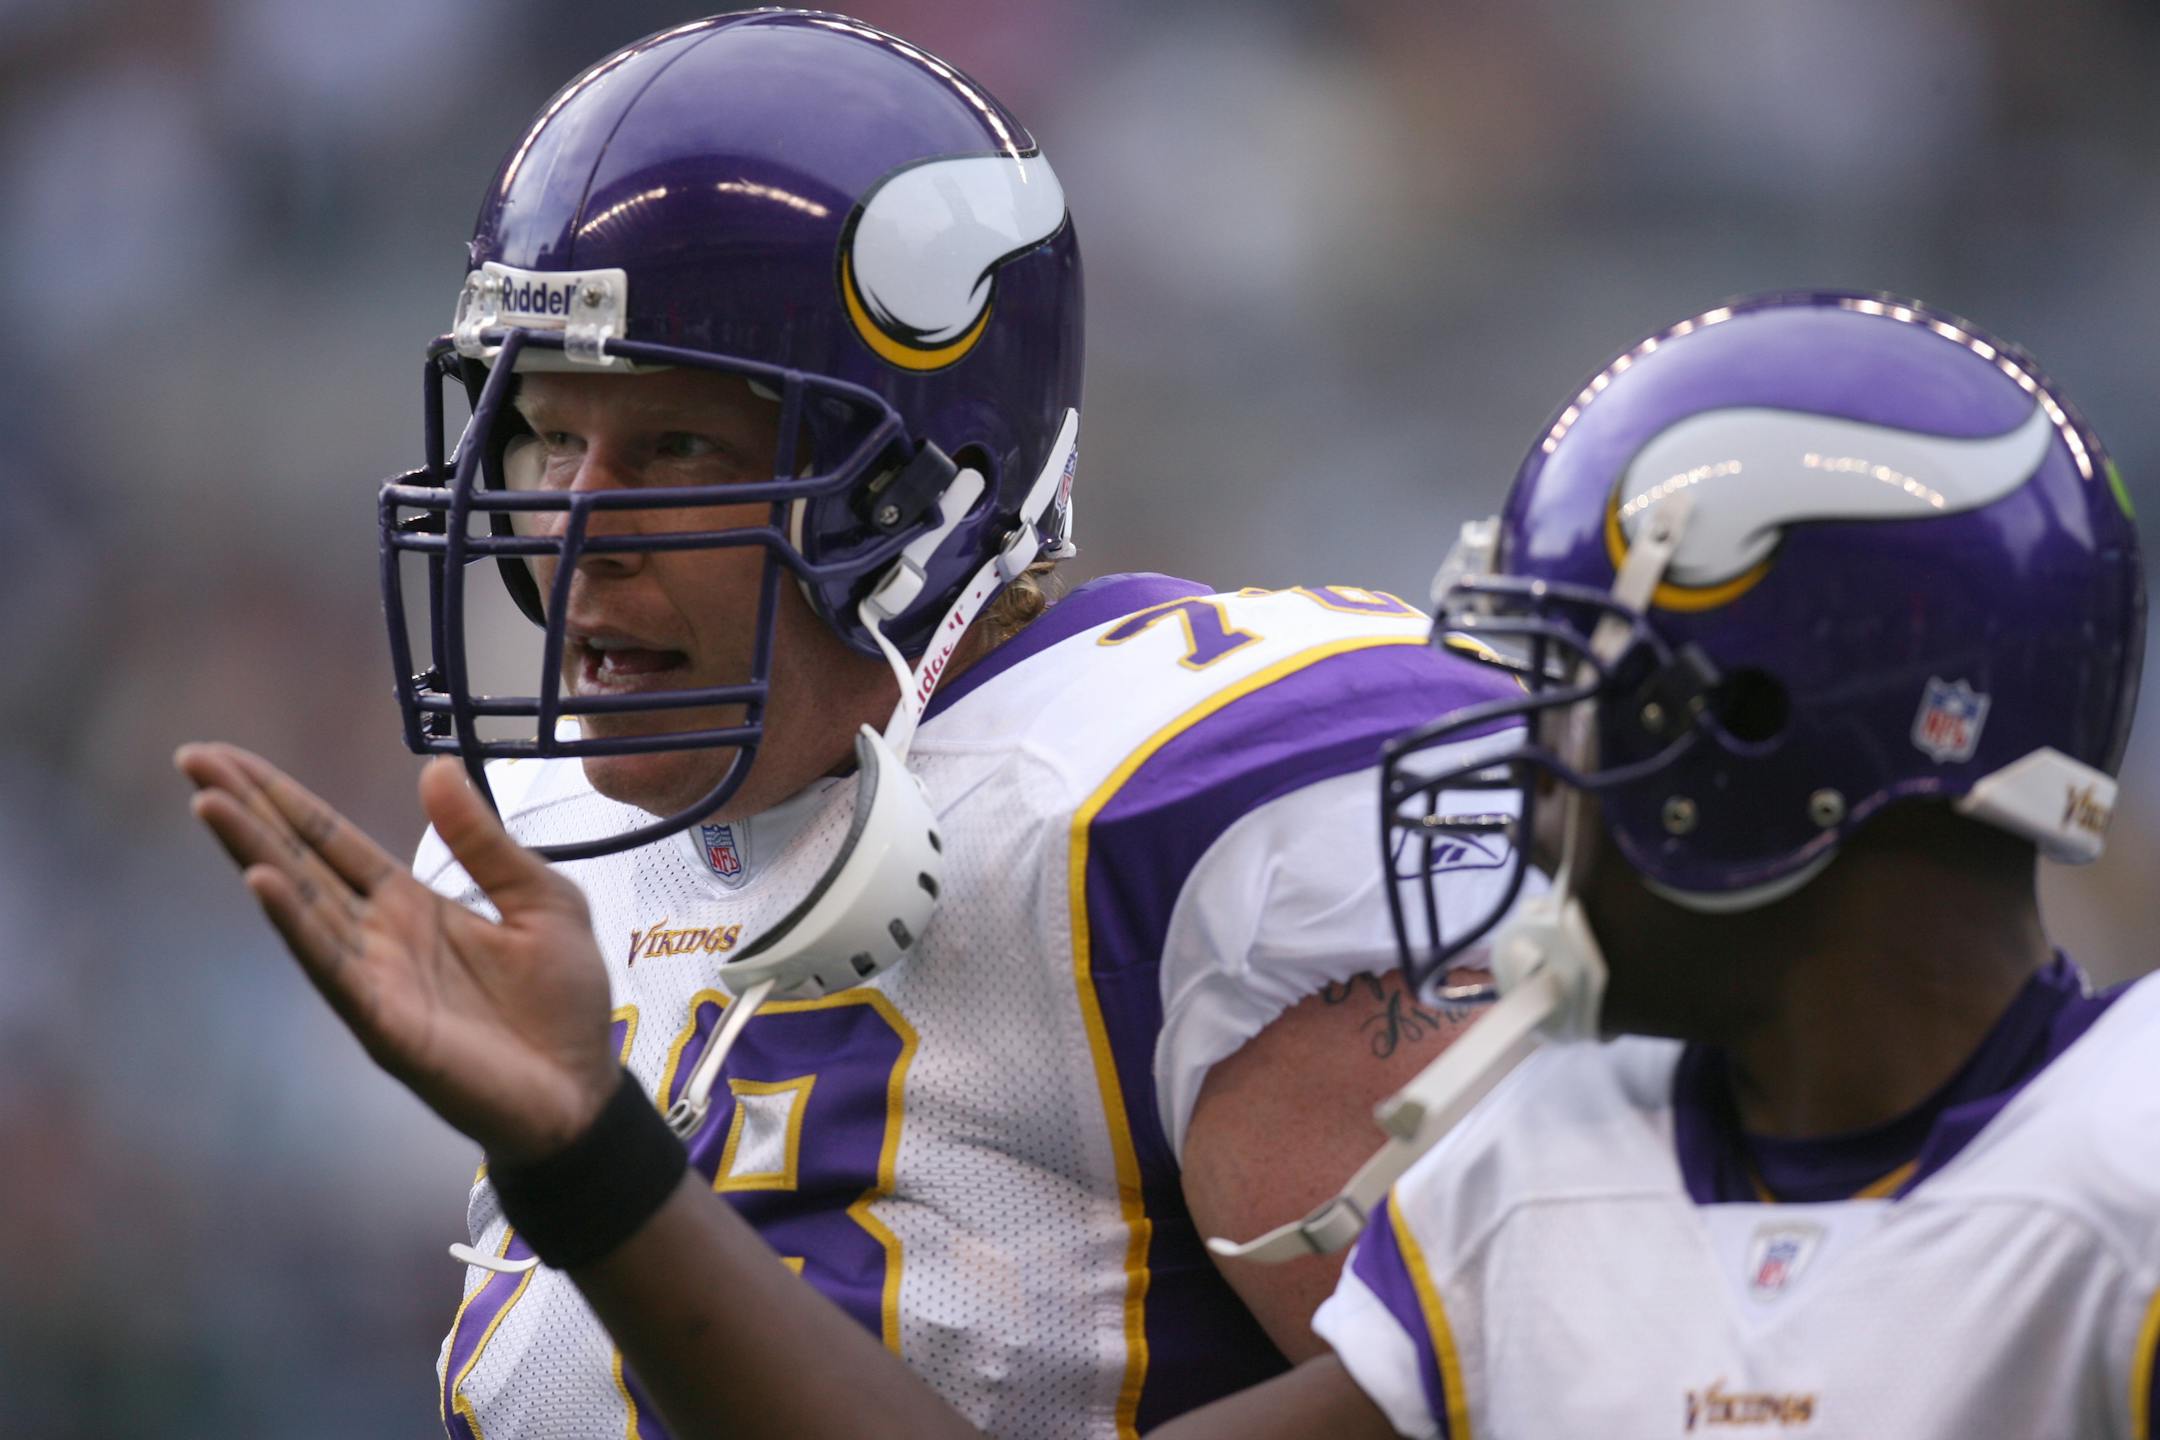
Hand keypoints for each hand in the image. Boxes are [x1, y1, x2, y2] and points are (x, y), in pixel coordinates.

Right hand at [176, 744, 617, 1162]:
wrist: (582, 1090)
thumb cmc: (561, 1000)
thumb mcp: (540, 898)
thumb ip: (484, 841)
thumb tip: (434, 768)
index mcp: (411, 902)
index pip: (332, 839)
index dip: (282, 797)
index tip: (226, 757)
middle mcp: (378, 935)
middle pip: (300, 860)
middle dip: (247, 811)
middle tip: (192, 759)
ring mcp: (374, 978)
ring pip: (301, 906)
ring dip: (255, 854)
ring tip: (211, 805)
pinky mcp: (384, 1021)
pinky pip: (332, 967)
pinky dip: (296, 924)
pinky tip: (264, 884)